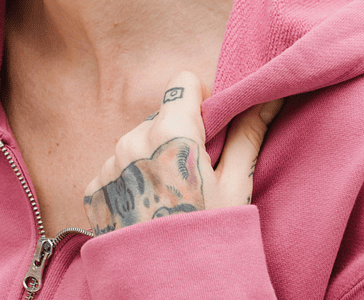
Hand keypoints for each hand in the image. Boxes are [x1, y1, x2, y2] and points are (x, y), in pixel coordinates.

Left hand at [83, 71, 284, 235]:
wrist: (169, 291)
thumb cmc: (209, 238)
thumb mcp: (236, 186)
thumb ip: (247, 135)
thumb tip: (269, 96)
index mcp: (171, 132)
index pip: (182, 83)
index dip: (199, 100)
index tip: (208, 126)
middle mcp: (133, 139)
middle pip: (159, 116)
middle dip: (175, 134)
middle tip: (192, 173)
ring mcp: (109, 165)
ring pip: (136, 142)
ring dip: (151, 157)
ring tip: (169, 197)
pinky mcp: (94, 188)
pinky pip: (116, 168)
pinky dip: (130, 181)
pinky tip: (146, 209)